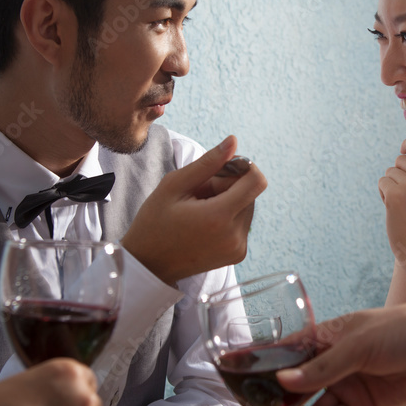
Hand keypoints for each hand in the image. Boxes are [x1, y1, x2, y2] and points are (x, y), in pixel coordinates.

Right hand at [122, 135, 267, 284]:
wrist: (148, 264)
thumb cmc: (155, 222)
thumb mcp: (174, 186)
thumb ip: (208, 162)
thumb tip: (233, 141)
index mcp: (219, 217)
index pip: (257, 181)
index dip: (243, 168)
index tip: (221, 170)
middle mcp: (235, 235)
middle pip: (251, 193)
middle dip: (229, 186)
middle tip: (199, 193)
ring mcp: (239, 247)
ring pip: (248, 206)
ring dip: (229, 201)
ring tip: (200, 209)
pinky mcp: (239, 254)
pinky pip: (243, 223)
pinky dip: (229, 216)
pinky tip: (205, 223)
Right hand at [267, 304, 405, 405]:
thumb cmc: (402, 331)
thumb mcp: (359, 344)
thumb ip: (323, 366)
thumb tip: (284, 380)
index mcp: (326, 337)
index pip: (286, 351)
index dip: (262, 363)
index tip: (233, 374)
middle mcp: (331, 361)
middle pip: (296, 385)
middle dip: (280, 402)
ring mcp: (347, 384)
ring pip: (314, 405)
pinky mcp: (363, 404)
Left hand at [378, 137, 405, 265]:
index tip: (403, 150)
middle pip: (401, 159)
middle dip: (398, 173)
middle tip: (404, 194)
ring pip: (390, 171)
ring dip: (390, 185)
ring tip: (401, 203)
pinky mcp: (395, 194)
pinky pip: (382, 181)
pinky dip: (383, 192)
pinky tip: (392, 207)